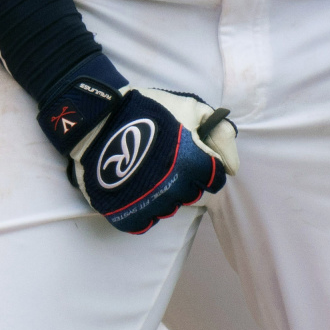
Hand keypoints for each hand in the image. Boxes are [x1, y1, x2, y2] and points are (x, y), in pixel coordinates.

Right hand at [39, 59, 237, 234]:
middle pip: (193, 194)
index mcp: (191, 161)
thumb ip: (219, 133)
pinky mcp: (127, 215)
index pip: (215, 180)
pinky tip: (138, 187)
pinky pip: (147, 222)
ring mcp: (149, 204)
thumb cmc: (146, 109)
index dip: (207, 166)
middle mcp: (173, 187)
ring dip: (166, 192)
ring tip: (150, 169)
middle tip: (168, 158)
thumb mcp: (190, 106)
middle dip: (187, 178)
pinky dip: (145, 209)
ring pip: (171, 208)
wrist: (96, 120)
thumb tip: (232, 167)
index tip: (192, 155)